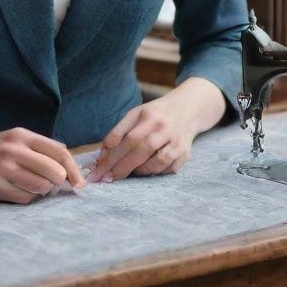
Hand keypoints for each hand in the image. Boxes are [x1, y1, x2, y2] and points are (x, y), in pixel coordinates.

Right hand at [0, 127, 86, 203]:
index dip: (73, 169)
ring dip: (45, 191)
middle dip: (60, 182)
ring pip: (41, 186)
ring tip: (37, 187)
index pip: (58, 152)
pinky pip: (25, 198)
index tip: (80, 182)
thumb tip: (70, 162)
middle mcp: (13, 149)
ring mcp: (2, 168)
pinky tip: (22, 191)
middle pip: (53, 170)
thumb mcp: (16, 139)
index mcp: (21, 135)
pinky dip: (30, 198)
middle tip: (55, 185)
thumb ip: (41, 147)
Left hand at [88, 80, 221, 181]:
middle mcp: (163, 127)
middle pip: (139, 150)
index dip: (111, 154)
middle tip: (105, 178)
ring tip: (128, 171)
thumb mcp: (136, 114)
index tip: (98, 167)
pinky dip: (155, 171)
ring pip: (156, 162)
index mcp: (147, 115)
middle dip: (120, 167)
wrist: (188, 109)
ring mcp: (176, 141)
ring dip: (139, 170)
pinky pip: (168, 169)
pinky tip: (146, 169)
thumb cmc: (155, 114)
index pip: (126, 137)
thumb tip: (103, 155)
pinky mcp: (185, 153)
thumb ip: (119, 132)